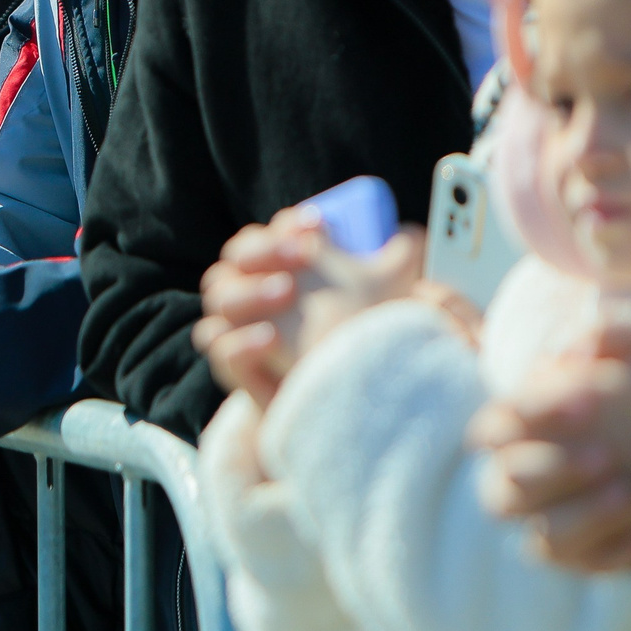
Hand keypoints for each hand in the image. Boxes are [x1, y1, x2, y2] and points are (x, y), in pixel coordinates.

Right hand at [192, 213, 422, 406]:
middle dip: (265, 248)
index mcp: (285, 267)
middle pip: (236, 256)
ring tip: (287, 291)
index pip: (271, 233)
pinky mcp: (237, 367)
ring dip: (249, 288)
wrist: (337, 405)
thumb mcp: (382, 301)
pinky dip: (241, 341)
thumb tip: (409, 236)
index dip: (288, 225)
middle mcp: (255, 292)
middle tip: (303, 254)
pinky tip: (270, 339)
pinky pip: (221, 348)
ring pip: (221, 296)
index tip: (318, 226)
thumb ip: (396, 265)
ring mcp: (239, 327)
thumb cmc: (359, 342)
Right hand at [468, 321, 630, 571]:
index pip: (496, 425)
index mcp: (522, 426)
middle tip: (605, 456)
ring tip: (630, 493)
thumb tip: (576, 348)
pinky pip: (589, 565)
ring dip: (583, 517)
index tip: (590, 403)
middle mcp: (524, 477)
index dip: (533, 415)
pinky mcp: (586, 556)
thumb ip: (611, 331)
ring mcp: (552, 520)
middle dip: (551, 472)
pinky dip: (619, 551)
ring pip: (543, 536)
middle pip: (504, 487)